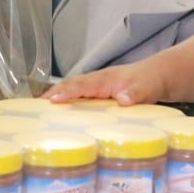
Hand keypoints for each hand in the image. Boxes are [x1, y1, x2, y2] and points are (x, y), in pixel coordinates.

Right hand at [42, 62, 161, 105]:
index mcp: (106, 80)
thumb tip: (122, 100)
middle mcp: (98, 80)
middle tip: (33, 109)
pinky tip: (58, 116)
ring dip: (57, 98)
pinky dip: (66, 102)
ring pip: (73, 89)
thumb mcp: (147, 89)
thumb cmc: (151, 82)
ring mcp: (97, 86)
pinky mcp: (99, 93)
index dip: (66, 92)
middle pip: (71, 85)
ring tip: (38, 114)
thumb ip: (135, 94)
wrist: (160, 75)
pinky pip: (79, 96)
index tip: (51, 101)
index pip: (82, 85)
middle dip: (52, 94)